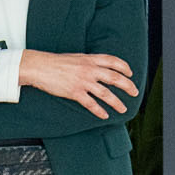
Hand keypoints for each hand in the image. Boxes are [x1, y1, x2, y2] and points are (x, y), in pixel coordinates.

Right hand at [19, 49, 135, 118]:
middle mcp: (89, 69)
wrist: (40, 66)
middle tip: (135, 92)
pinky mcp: (74, 92)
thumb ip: (89, 62)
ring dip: (116, 102)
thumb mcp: (76, 58)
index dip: (124, 67)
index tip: (130, 74)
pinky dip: (99, 111)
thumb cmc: (56, 62)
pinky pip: (91, 104)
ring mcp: (82, 81)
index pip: (113, 61)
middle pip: (114, 77)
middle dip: (127, 86)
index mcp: (90, 59)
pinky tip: (104, 116)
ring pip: (105, 93)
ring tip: (123, 109)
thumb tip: (98, 67)